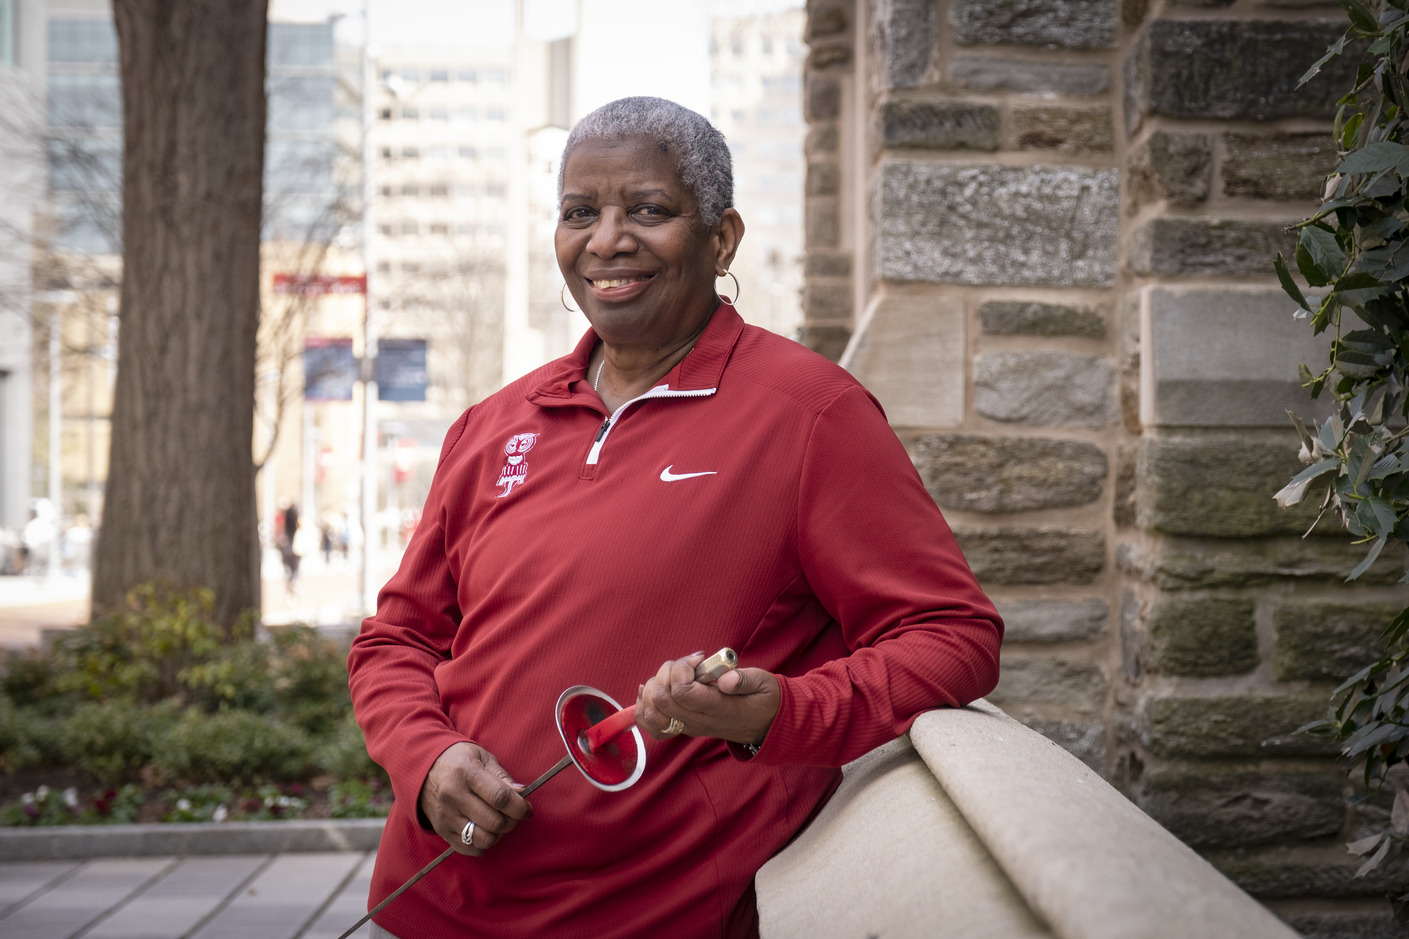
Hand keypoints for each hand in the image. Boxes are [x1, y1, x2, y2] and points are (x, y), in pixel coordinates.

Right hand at [419, 742, 531, 856]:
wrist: (424, 768)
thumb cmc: (460, 760)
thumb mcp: (482, 757)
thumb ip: (502, 777)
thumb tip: (522, 793)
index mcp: (466, 773)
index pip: (500, 797)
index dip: (519, 807)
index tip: (527, 809)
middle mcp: (453, 795)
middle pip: (494, 822)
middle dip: (512, 822)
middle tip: (513, 815)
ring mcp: (446, 815)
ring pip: (483, 839)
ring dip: (498, 835)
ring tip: (498, 823)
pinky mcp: (441, 830)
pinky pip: (468, 848)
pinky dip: (482, 845)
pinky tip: (484, 830)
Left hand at [637, 651, 779, 747]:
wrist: (767, 723)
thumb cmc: (764, 698)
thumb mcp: (763, 682)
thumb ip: (744, 680)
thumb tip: (725, 679)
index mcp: (719, 708)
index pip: (682, 693)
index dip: (681, 670)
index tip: (698, 659)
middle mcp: (699, 721)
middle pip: (662, 701)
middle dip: (666, 674)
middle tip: (685, 664)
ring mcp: (689, 726)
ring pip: (652, 713)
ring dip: (655, 688)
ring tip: (673, 675)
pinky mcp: (683, 727)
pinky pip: (653, 724)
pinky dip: (645, 705)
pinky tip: (653, 689)